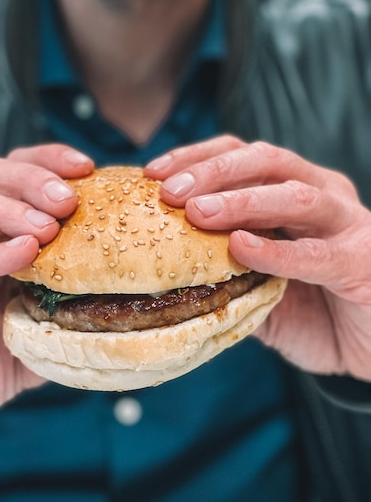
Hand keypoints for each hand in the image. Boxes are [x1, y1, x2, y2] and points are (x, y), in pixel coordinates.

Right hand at [0, 144, 93, 431]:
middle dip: (36, 176)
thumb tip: (110, 324)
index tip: (89, 168)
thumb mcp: (28, 346)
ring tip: (48, 226)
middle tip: (70, 198)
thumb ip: (62, 329)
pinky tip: (22, 254)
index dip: (52, 164)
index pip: (19, 180)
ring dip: (11, 205)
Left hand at [146, 136, 370, 380]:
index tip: (152, 173)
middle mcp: (322, 193)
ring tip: (198, 212)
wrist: (369, 346)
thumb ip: (224, 268)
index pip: (242, 155)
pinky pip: (315, 253)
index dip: (197, 157)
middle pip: (265, 160)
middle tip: (169, 191)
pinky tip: (240, 248)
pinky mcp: (362, 261)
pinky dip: (276, 250)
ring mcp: (347, 223)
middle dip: (212, 171)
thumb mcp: (260, 282)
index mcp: (295, 189)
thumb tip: (161, 265)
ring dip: (242, 200)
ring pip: (294, 194)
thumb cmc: (312, 310)